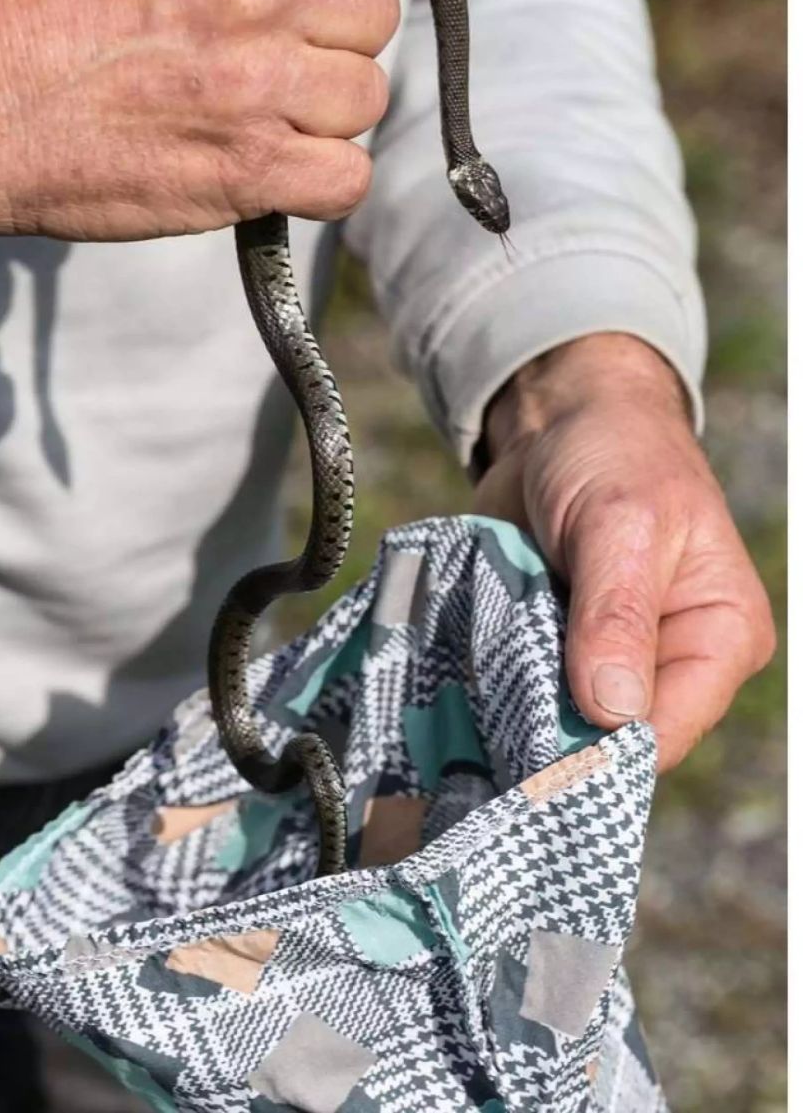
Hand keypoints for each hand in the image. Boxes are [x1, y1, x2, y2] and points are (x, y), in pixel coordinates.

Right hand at [0, 0, 397, 239]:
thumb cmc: (49, 13)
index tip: (317, 1)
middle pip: (374, 17)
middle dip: (339, 42)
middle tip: (284, 64)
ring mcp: (259, 83)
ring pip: (366, 98)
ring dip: (328, 116)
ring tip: (267, 117)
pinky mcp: (249, 169)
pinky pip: (347, 179)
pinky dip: (324, 182)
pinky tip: (281, 170)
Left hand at [474, 333, 774, 770]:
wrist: (558, 420)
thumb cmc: (615, 456)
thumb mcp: (622, 524)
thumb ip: (617, 615)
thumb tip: (613, 713)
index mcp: (718, 639)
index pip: (665, 732)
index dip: (602, 752)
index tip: (531, 756)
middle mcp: (669, 665)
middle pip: (607, 740)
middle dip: (547, 733)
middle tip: (483, 716)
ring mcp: (603, 663)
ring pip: (555, 722)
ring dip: (508, 708)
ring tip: (465, 689)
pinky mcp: (552, 651)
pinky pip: (519, 691)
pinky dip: (488, 685)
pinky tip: (458, 677)